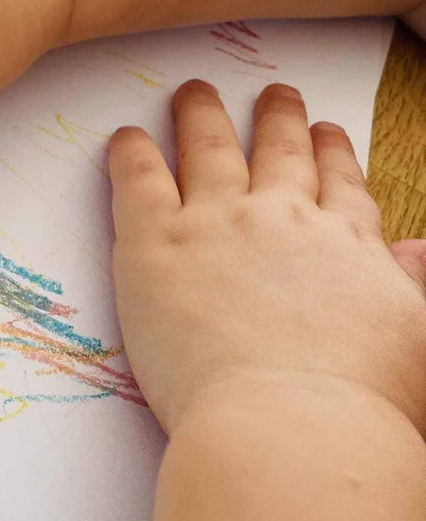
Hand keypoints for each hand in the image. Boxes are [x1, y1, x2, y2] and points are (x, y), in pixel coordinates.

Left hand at [108, 79, 425, 435]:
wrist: (293, 427)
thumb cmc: (363, 408)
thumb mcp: (415, 342)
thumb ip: (408, 287)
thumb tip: (417, 251)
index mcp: (345, 245)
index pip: (340, 186)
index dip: (332, 154)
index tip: (328, 131)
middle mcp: (283, 219)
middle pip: (279, 152)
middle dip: (277, 119)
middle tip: (273, 95)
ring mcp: (216, 223)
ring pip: (208, 149)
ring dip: (201, 115)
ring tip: (193, 93)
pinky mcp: (155, 243)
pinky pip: (138, 179)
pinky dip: (130, 152)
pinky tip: (124, 135)